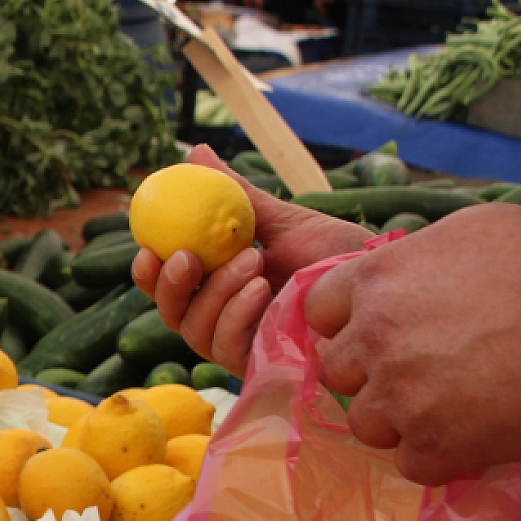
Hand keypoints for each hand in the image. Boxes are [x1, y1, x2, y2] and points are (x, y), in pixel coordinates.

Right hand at [131, 145, 372, 374]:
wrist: (374, 283)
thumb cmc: (333, 255)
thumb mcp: (280, 219)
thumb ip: (234, 196)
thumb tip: (195, 154)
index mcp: (218, 284)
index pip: (169, 285)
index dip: (149, 272)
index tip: (147, 248)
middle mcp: (222, 317)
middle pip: (171, 312)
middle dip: (169, 286)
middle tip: (187, 257)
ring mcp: (239, 344)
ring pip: (194, 329)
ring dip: (215, 292)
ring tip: (253, 260)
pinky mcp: (259, 365)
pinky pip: (225, 346)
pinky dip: (235, 315)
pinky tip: (261, 290)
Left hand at [304, 204, 520, 485]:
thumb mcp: (468, 233)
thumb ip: (415, 262)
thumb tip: (402, 276)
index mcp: (375, 280)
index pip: (318, 311)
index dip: (348, 325)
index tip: (380, 333)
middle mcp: (373, 338)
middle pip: (337, 372)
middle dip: (371, 374)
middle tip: (423, 373)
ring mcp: (399, 396)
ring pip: (367, 424)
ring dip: (401, 420)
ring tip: (455, 406)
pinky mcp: (433, 446)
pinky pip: (412, 464)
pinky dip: (441, 456)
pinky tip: (479, 433)